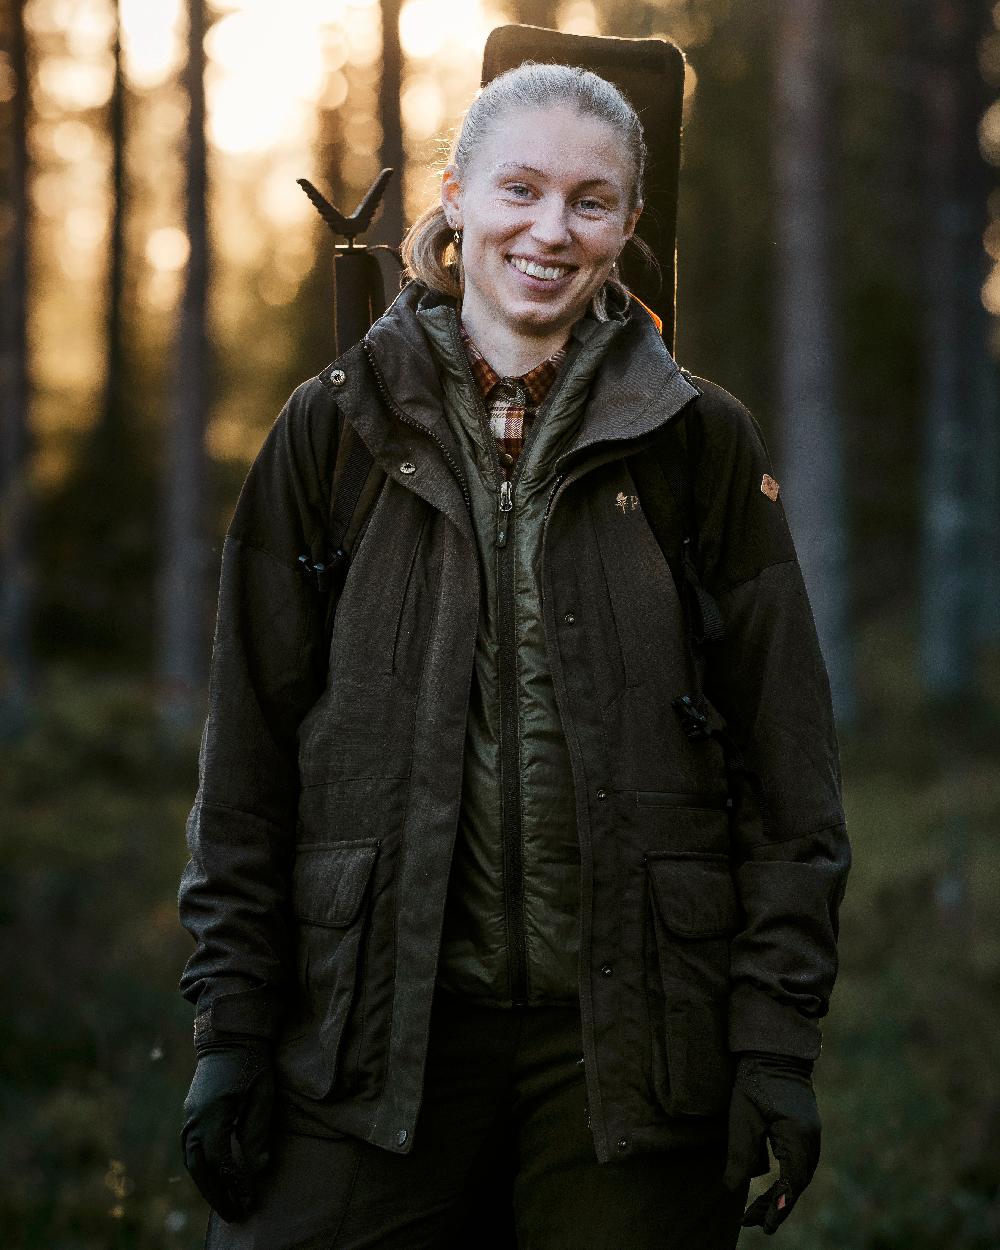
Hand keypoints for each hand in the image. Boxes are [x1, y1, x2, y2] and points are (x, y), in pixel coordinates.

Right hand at [181, 1035, 274, 1222]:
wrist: (229, 1032)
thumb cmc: (250, 1060)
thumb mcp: (261, 1094)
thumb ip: (257, 1131)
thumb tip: (257, 1169)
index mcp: (212, 1114)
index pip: (221, 1160)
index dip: (236, 1183)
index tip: (251, 1200)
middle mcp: (194, 1118)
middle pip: (200, 1168)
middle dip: (218, 1194)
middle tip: (237, 1215)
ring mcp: (189, 1116)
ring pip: (192, 1161)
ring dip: (207, 1185)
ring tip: (227, 1203)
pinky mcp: (191, 1112)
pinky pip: (192, 1149)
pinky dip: (202, 1168)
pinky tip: (216, 1179)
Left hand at [722, 1051, 820, 1234]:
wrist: (774, 1049)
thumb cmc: (755, 1078)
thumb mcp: (742, 1116)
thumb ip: (739, 1153)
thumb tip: (731, 1188)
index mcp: (798, 1136)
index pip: (790, 1183)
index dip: (776, 1207)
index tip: (763, 1226)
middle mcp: (811, 1139)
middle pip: (796, 1184)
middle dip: (775, 1205)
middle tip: (752, 1222)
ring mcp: (812, 1134)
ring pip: (799, 1175)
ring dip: (780, 1194)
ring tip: (756, 1211)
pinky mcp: (806, 1129)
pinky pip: (799, 1162)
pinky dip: (785, 1178)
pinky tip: (770, 1186)